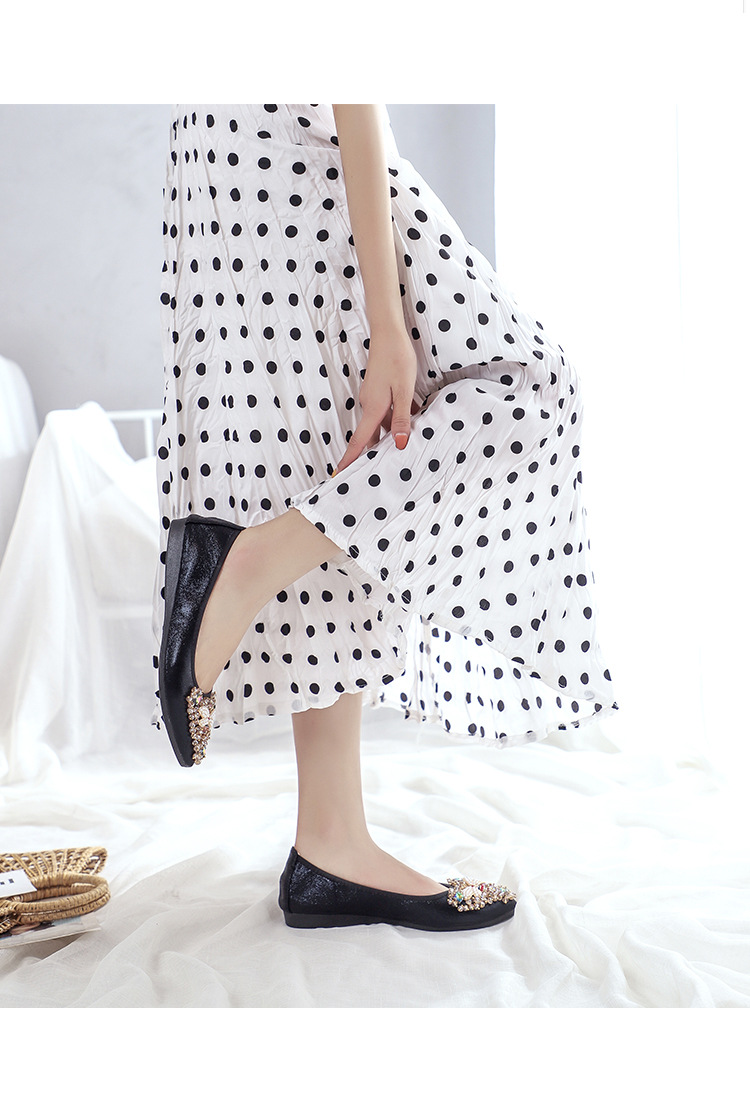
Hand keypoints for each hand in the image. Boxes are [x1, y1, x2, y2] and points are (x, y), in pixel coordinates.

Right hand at [334, 329, 419, 473]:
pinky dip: (395, 419)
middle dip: (373, 452)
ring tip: (401, 449)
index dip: (349, 459)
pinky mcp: (378, 391)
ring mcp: (373, 398)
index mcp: (374, 408)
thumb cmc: (397, 358)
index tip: (339, 475)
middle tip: (377, 471)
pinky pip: (386, 412)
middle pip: (370, 435)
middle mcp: (369, 405)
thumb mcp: (404, 390)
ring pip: (381, 423)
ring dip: (390, 434)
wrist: (389, 333)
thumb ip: (402, 418)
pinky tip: (413, 420)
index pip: (359, 440)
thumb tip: (399, 444)